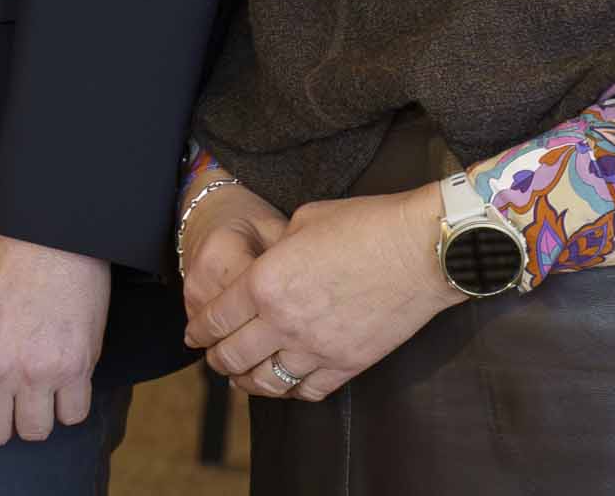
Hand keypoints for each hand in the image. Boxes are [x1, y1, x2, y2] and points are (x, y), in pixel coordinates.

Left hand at [0, 231, 110, 446]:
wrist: (48, 235)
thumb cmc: (1, 261)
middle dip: (0, 423)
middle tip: (9, 403)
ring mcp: (34, 372)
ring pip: (34, 433)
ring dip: (37, 415)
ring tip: (39, 389)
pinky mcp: (74, 368)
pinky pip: (72, 415)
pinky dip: (70, 403)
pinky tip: (65, 380)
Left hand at [194, 186, 463, 402]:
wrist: (423, 250)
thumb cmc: (365, 224)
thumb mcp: (303, 222)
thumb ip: (276, 252)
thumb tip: (270, 267)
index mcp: (264, 282)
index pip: (215, 318)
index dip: (198, 329)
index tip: (192, 334)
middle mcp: (284, 322)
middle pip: (233, 356)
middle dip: (215, 359)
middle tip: (211, 358)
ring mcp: (317, 348)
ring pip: (267, 381)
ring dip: (247, 381)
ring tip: (241, 378)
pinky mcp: (350, 364)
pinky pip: (310, 391)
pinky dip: (293, 391)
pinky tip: (288, 382)